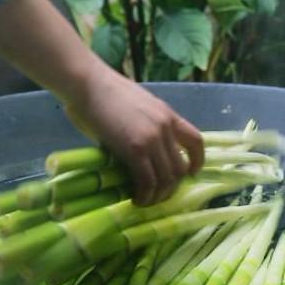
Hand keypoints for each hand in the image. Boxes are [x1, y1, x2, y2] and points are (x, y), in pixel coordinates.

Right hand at [0, 0, 202, 204]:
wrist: (88, 83)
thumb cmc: (102, 93)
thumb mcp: (135, 108)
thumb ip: (144, 126)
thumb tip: (139, 149)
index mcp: (168, 115)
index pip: (196, 141)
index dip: (196, 162)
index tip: (189, 174)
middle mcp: (165, 127)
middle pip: (180, 168)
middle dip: (171, 188)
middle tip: (156, 196)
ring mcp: (152, 139)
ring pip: (166, 179)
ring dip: (157, 196)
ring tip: (144, 201)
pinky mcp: (134, 149)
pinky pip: (147, 181)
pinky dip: (144, 195)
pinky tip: (135, 199)